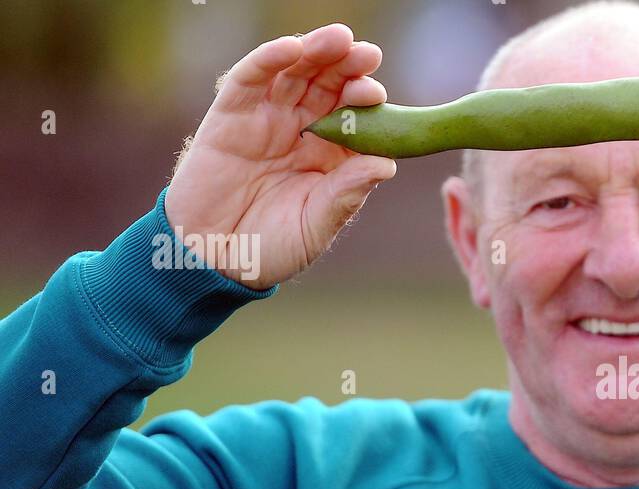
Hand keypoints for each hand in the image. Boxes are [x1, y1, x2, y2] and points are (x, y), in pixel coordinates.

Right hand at [164, 23, 395, 288]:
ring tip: (339, 39)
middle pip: (328, 85)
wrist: (214, 260)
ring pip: (294, 73)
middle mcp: (302, 131)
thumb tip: (386, 164)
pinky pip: (248, 80)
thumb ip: (346, 195)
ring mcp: (266, 120)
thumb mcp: (315, 226)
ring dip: (316, 52)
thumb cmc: (271, 248)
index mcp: (331, 156)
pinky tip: (290, 49)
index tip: (376, 94)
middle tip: (366, 53)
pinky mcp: (230, 116)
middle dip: (348, 65)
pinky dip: (268, 60)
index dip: (365, 101)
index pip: (354, 117)